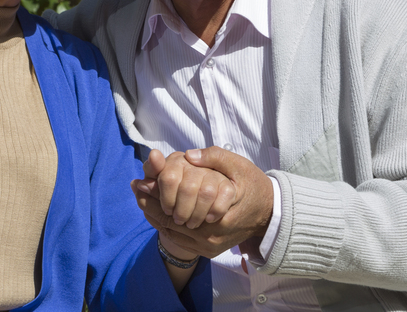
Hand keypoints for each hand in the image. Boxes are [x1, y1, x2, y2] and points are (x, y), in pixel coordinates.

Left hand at [134, 147, 273, 258]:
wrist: (269, 214)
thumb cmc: (252, 185)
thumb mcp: (237, 165)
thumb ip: (214, 157)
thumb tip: (188, 156)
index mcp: (219, 210)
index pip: (177, 203)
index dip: (156, 191)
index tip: (140, 180)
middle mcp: (212, 233)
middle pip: (170, 220)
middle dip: (151, 203)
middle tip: (137, 187)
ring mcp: (209, 245)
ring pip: (172, 232)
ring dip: (155, 215)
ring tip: (142, 198)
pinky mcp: (208, 251)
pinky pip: (179, 241)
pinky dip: (165, 226)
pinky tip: (156, 212)